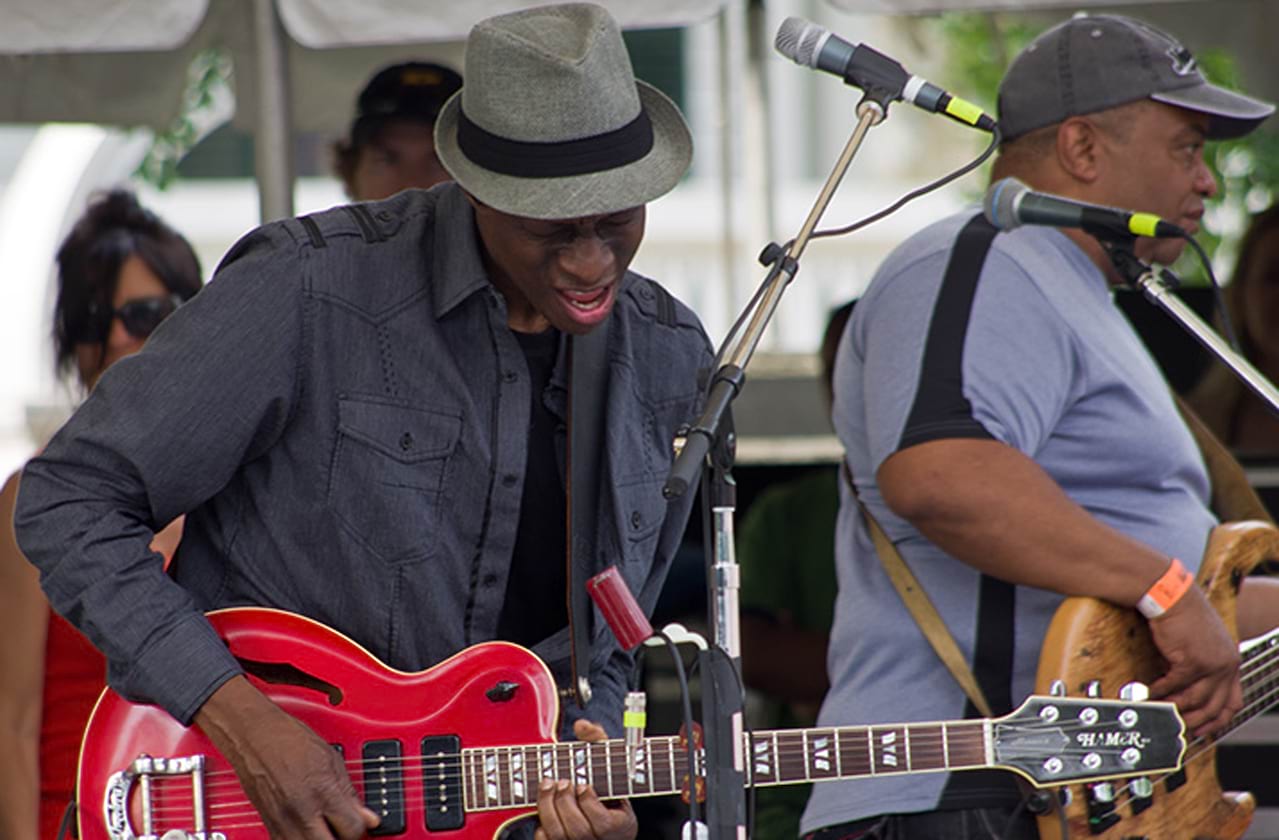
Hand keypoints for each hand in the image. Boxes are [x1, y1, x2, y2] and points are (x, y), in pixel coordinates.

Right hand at [194, 676, 379, 838]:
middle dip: (341, 838)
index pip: (352, 829)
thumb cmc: (290, 739)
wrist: (254, 735)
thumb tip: (369, 817)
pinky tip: (308, 829)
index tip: (361, 820)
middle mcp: (301, 811)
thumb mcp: (331, 759)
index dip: (361, 826)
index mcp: (322, 791)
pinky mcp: (269, 825)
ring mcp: (282, 821)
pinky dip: (302, 839)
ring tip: (326, 827)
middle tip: (344, 826)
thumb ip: (350, 793)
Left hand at [534, 719, 636, 839]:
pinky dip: (540, 825)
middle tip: (562, 782)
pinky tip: (544, 807)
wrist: (600, 816)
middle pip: (578, 830)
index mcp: (619, 826)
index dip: (590, 803)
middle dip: (565, 802)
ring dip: (548, 808)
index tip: (583, 785)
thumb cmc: (604, 783)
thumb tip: (581, 724)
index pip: (604, 824)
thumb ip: (597, 739)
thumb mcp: (608, 761)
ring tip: (548, 786)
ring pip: (559, 836)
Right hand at [1146, 585, 1241, 737]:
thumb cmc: (1180, 614)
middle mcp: (1227, 664)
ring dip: (1175, 708)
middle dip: (1195, 721)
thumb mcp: (1199, 642)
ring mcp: (1212, 664)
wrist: (1170, 594)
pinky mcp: (1193, 661)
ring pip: (1196, 701)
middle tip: (1176, 725)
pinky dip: (1160, 692)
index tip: (1202, 729)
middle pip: (1215, 706)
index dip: (1217, 720)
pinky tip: (1148, 693)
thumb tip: (1183, 690)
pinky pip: (1175, 686)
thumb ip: (1200, 665)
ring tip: (1159, 710)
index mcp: (1231, 660)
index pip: (1233, 701)